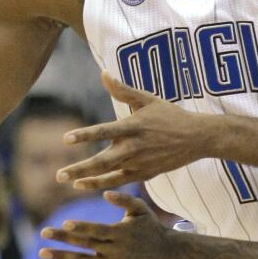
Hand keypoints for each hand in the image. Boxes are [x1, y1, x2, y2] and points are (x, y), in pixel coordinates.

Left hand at [39, 191, 170, 258]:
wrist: (165, 253)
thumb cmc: (150, 226)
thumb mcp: (140, 209)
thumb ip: (123, 200)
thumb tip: (104, 194)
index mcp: (121, 233)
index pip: (97, 231)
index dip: (81, 227)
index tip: (65, 222)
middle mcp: (115, 251)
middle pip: (85, 245)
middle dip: (63, 238)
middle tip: (43, 232)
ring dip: (61, 257)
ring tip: (42, 252)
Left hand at [55, 72, 207, 189]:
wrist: (197, 138)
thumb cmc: (170, 115)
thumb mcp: (147, 99)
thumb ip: (122, 90)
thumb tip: (103, 72)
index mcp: (133, 126)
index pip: (104, 131)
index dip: (85, 135)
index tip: (65, 139)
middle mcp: (135, 147)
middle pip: (103, 160)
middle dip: (80, 169)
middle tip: (60, 175)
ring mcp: (140, 163)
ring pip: (110, 174)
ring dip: (88, 180)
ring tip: (69, 183)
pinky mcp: (146, 174)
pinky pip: (121, 182)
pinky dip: (104, 185)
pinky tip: (86, 186)